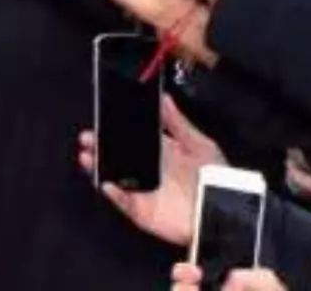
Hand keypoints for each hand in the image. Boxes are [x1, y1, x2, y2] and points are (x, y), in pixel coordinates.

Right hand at [80, 95, 224, 246]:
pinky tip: (106, 182)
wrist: (222, 209)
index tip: (104, 119)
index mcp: (164, 152)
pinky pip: (123, 201)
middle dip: (103, 146)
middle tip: (89, 137)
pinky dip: (113, 193)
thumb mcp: (199, 144)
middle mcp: (151, 170)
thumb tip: (164, 99)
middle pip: (121, 156)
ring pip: (116, 177)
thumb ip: (178, 123)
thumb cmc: (216, 177)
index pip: (136, 138)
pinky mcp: (143, 210)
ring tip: (88, 155)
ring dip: (101, 167)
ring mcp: (145, 190)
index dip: (118, 130)